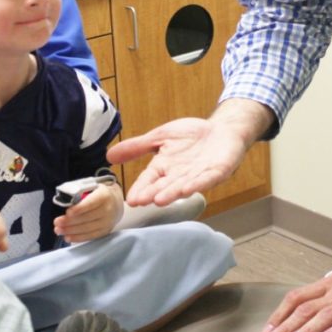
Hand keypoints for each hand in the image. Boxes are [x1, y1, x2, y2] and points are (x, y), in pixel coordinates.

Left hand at [53, 182, 123, 242]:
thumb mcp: (91, 187)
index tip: (68, 212)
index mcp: (104, 196)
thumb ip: (80, 192)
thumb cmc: (98, 194)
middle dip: (70, 221)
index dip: (80, 208)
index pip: (91, 203)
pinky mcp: (105, 231)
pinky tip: (67, 237)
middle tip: (57, 222)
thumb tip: (65, 200)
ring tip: (58, 230)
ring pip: (87, 228)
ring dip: (71, 230)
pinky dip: (78, 238)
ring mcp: (107, 222)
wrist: (115, 203)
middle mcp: (108, 210)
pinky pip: (90, 236)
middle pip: (87, 218)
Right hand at [106, 99, 271, 206]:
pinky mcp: (217, 171)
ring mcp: (198, 175)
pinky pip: (206, 179)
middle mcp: (179, 175)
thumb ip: (137, 146)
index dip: (141, 189)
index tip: (130, 199)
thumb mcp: (160, 136)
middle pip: (164, 186)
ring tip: (160, 200)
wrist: (223, 129)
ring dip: (172, 193)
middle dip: (153, 193)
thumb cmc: (192, 135)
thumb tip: (108, 155)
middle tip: (140, 201)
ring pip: (183, 185)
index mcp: (165, 167)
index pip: (149, 179)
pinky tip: (187, 188)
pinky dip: (197, 184)